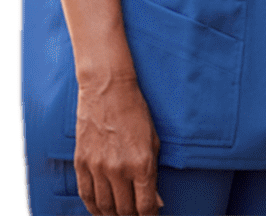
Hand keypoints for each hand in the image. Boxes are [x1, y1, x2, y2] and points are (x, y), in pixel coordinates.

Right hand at [73, 71, 159, 215]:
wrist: (107, 92)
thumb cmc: (136, 113)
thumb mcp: (154, 142)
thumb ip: (153, 174)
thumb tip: (155, 202)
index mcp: (141, 163)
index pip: (144, 205)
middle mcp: (118, 169)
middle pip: (124, 210)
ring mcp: (97, 167)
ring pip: (104, 206)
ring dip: (112, 215)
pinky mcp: (81, 163)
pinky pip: (85, 194)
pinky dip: (93, 207)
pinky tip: (100, 210)